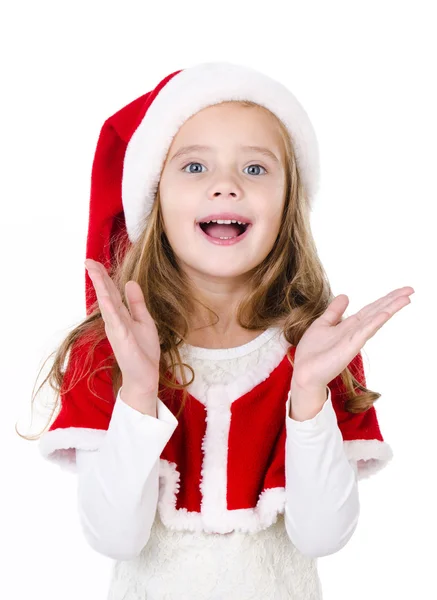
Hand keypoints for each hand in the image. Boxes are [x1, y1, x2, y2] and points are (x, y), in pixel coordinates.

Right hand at [84, 258, 160, 396]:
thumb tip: (130, 282)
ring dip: (100, 287)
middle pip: (105, 294)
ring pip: (107, 303)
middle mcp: (115, 320)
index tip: (94, 262)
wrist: (145, 375)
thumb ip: (136, 303)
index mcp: (121, 315)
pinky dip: (109, 307)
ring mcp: (116, 328)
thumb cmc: (144, 350)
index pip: (110, 292)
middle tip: (88, 260)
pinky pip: (115, 320)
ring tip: (93, 271)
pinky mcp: (121, 338)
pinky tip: (105, 296)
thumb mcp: (144, 320)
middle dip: (98, 277)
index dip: (103, 277)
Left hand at [291, 286, 414, 390]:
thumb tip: (345, 295)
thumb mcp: (322, 324)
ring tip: (406, 298)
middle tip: (410, 290)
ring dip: (390, 308)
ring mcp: (354, 339)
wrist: (304, 372)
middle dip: (393, 301)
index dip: (385, 299)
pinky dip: (374, 322)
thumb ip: (334, 311)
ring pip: (375, 320)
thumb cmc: (312, 352)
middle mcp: (355, 331)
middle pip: (377, 312)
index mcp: (349, 326)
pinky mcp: (349, 347)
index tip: (402, 291)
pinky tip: (384, 314)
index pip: (371, 309)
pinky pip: (364, 332)